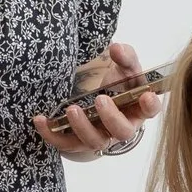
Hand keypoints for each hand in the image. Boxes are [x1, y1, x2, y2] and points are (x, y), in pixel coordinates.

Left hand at [33, 40, 158, 162]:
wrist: (94, 96)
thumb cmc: (115, 83)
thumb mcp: (123, 65)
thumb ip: (124, 56)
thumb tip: (117, 48)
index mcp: (137, 107)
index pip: (150, 109)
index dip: (150, 105)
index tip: (145, 96)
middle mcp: (121, 126)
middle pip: (122, 131)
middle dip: (111, 118)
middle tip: (100, 99)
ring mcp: (100, 136)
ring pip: (95, 141)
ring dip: (83, 126)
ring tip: (71, 109)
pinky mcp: (77, 142)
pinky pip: (65, 143)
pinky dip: (52, 134)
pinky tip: (41, 120)